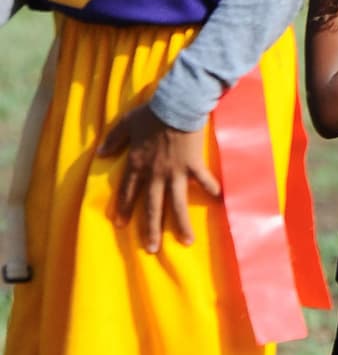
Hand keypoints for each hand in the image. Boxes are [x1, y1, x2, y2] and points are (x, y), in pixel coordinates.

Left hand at [98, 104, 220, 252]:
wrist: (176, 105)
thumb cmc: (151, 113)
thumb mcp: (126, 123)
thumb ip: (113, 140)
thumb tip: (100, 154)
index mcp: (137, 164)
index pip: (128, 192)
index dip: (124, 208)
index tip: (121, 225)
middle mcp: (155, 174)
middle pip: (152, 206)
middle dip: (151, 229)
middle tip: (151, 249)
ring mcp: (175, 172)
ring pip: (177, 203)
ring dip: (181, 224)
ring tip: (186, 242)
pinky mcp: (193, 165)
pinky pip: (203, 181)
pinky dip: (211, 190)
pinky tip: (219, 202)